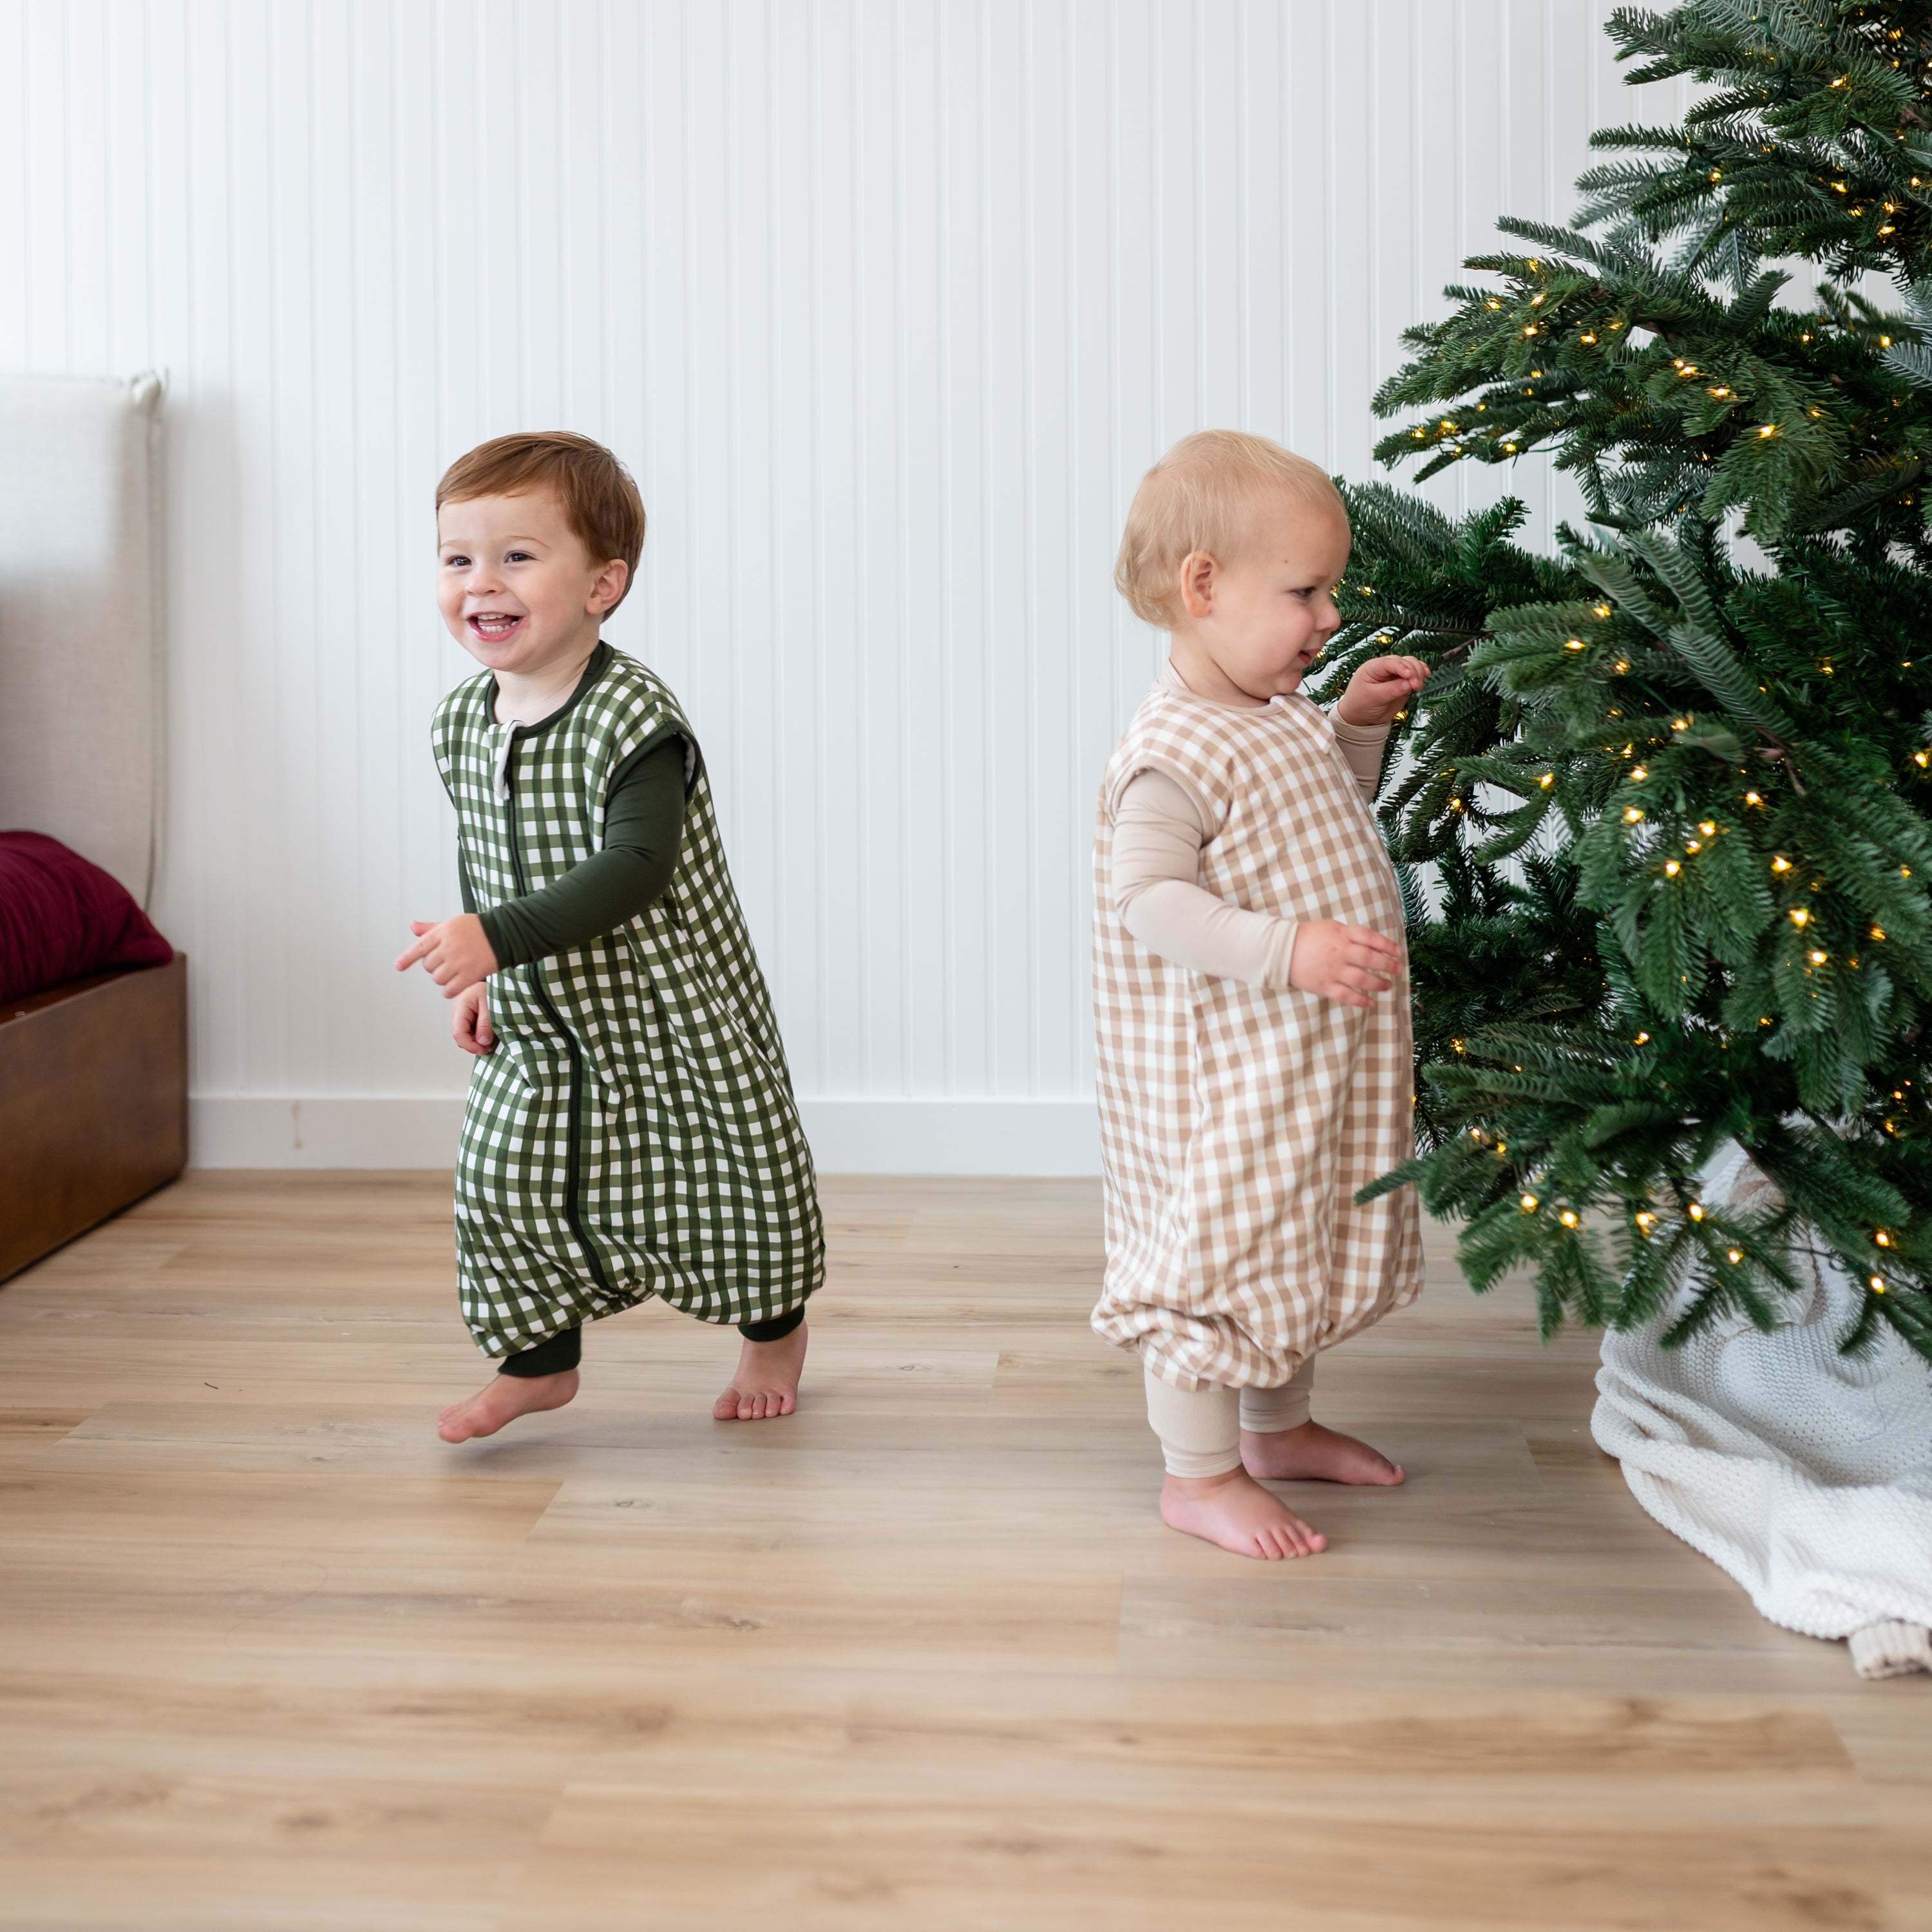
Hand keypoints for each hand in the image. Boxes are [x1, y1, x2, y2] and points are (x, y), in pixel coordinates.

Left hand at [395, 914, 497, 995]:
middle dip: (435, 966)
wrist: (504, 934)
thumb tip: (412, 926)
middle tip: (448, 961)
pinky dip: (450, 990)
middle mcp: (448, 947)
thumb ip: (431, 928)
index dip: (406, 958)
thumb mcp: (452, 923)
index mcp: (442, 932)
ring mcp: (458, 962)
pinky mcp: (469, 975)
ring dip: (443, 978)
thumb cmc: (478, 928)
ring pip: (437, 979)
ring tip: (455, 971)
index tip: (398, 966)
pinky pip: (449, 990)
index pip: (419, 947)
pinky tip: (457, 984)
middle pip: (428, 966)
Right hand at [452, 982, 496, 1055]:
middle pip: (461, 1037)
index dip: (469, 1045)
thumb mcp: (492, 1005)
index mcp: (461, 1007)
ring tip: (492, 1038)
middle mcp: (459, 1012)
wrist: (498, 979)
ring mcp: (463, 1015)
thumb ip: (486, 1024)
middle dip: (474, 1044)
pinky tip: (490, 1033)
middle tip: (491, 1045)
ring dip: (478, 1041)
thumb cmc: (494, 988)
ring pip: (466, 1036)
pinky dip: (480, 1036)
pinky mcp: (469, 1018)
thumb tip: (482, 1042)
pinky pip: (472, 1032)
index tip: (483, 1050)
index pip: (458, 1033)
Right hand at [1288, 920, 1404, 1009]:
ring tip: (1388, 986)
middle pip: (1371, 960)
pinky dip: (1361, 1001)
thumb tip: (1373, 944)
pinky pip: (1347, 995)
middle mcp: (1341, 952)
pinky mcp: (1325, 986)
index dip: (1388, 946)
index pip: (1371, 939)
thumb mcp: (1331, 926)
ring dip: (1379, 984)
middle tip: (1398, 970)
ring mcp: (1333, 970)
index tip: (1399, 952)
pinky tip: (1370, 1003)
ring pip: (1363, 979)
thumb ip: (1351, 934)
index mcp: (1342, 934)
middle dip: (1388, 966)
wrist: (1282, 950)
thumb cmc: (1308, 936)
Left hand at [1335, 655, 1428, 727]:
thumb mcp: (1373, 698)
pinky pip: (1415, 673)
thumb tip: (1408, 684)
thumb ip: (1391, 690)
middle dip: (1413, 672)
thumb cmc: (1361, 705)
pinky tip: (1426, 675)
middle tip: (1416, 686)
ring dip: (1419, 672)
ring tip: (1419, 685)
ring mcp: (1395, 673)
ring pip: (1412, 664)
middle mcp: (1385, 667)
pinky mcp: (1403, 681)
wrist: (1361, 716)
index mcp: (1373, 667)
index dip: (1402, 667)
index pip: (1390, 662)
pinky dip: (1421, 673)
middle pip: (1404, 661)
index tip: (1410, 677)